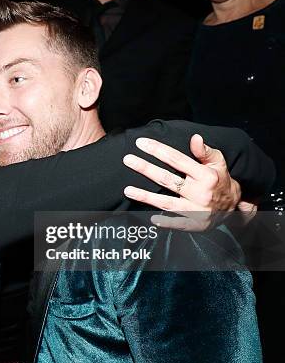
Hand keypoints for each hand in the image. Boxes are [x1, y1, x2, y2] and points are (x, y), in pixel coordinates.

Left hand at [122, 134, 240, 230]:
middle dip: (146, 169)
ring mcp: (197, 210)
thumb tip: (195, 138)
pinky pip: (177, 223)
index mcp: (205, 176)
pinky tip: (151, 218)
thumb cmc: (220, 180)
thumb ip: (205, 152)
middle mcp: (200, 193)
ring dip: (146, 196)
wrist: (234, 207)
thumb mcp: (219, 163)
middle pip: (168, 179)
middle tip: (128, 160)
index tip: (140, 143)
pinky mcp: (196, 224)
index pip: (177, 160)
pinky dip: (165, 222)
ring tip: (128, 190)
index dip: (158, 150)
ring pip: (167, 202)